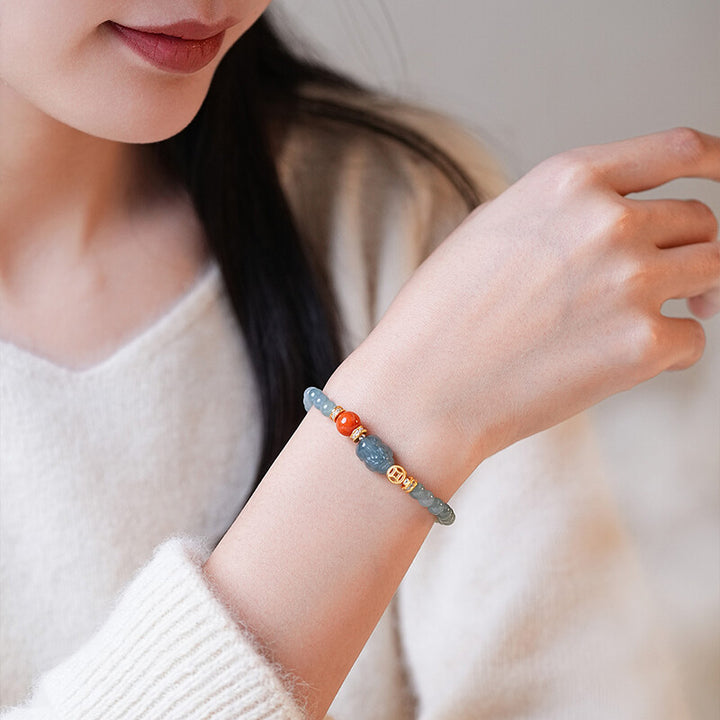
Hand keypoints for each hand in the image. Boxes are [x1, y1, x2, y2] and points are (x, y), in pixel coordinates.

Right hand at [334, 128, 719, 486]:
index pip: (677, 149)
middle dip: (685, 247)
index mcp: (569, 180)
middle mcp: (610, 220)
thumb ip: (563, 210)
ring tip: (654, 316)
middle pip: (699, 220)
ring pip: (713, 271)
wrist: (425, 386)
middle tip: (663, 280)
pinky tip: (621, 360)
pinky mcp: (644, 344)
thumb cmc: (443, 313)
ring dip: (693, 293)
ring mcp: (632, 280)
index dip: (717, 161)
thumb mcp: (494, 227)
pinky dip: (670, 349)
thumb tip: (620, 215)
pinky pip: (695, 337)